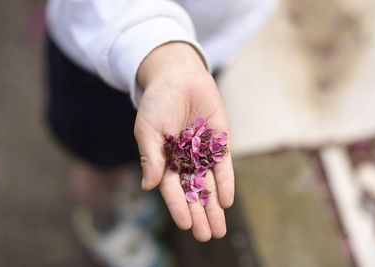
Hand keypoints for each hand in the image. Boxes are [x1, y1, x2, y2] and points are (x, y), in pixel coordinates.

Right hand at [134, 42, 234, 241]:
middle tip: (207, 236)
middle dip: (200, 214)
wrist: (178, 76)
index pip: (172, 189)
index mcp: (165, 160)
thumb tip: (148, 186)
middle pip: (193, 192)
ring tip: (219, 229)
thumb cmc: (158, 102)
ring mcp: (203, 152)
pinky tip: (226, 200)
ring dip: (214, 206)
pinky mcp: (219, 142)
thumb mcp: (148, 129)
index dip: (178, 206)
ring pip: (209, 184)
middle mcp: (185, 160)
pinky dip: (225, 182)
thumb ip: (150, 157)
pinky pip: (223, 165)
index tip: (186, 225)